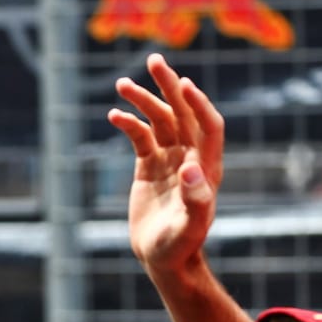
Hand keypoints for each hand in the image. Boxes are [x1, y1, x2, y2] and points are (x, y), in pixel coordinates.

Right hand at [107, 54, 224, 279]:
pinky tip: (113, 115)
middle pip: (183, 111)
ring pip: (159, 119)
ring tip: (122, 84)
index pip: (208, 124)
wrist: (164, 260)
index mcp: (206, 166)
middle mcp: (190, 156)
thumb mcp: (189, 227)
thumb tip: (190, 167)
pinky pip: (140, 136)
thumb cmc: (181, 247)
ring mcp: (169, 159)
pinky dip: (128, 123)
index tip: (182, 84)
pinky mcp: (149, 166)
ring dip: (143, 100)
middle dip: (169, 85)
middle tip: (154, 60)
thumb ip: (195, 198)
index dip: (199, 103)